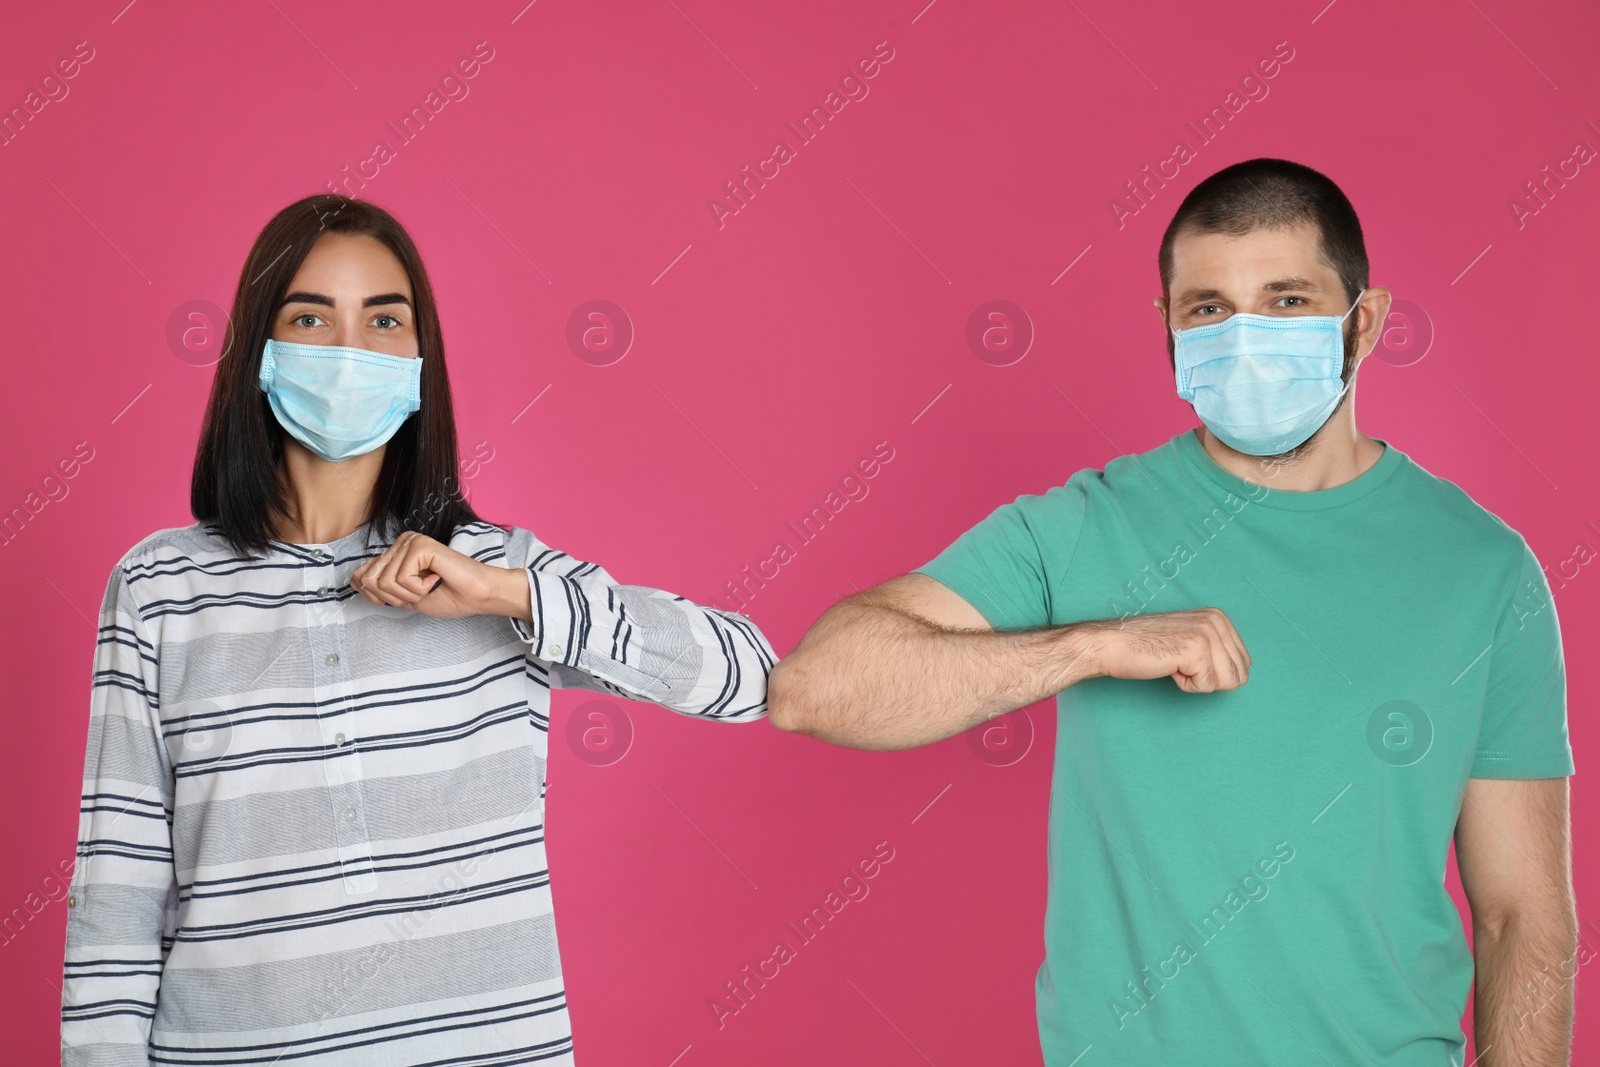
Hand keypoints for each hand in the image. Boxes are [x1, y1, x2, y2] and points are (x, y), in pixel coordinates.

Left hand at [349, 531, 526, 619]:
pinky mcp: (420, 546)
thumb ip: (382, 587)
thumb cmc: (450, 596)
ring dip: (410, 593)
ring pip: (385, 581)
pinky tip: (437, 579)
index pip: (361, 576)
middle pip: (370, 580)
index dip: (378, 596)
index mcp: (396, 552)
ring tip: (432, 584)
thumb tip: (356, 579)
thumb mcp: (405, 597)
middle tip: (423, 590)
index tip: (407, 596)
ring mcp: (411, 542)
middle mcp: (401, 542)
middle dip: (395, 596)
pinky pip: (402, 578)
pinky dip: (419, 588)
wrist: (478, 596)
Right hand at [1081, 607, 1250, 693]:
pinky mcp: (1197, 650)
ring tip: (1175, 665)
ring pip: (1228, 682)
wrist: (1113, 644)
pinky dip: (1186, 685)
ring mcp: (1207, 634)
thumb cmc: (1146, 647)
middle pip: (1239, 674)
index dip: (1213, 672)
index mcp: (1219, 617)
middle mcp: (1217, 621)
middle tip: (1181, 664)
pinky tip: (1169, 668)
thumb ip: (1217, 649)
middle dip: (1210, 678)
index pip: (1243, 663)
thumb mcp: (1190, 639)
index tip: (1187, 659)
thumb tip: (1242, 674)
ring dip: (1199, 682)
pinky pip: (1207, 686)